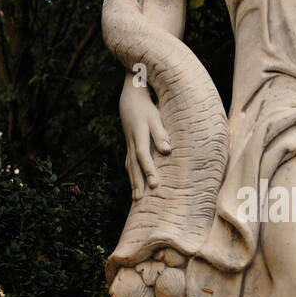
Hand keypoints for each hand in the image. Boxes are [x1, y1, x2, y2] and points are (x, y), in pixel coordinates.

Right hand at [119, 76, 171, 199]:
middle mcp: (132, 141)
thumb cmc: (146, 106)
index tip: (154, 183)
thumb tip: (167, 151)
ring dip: (133, 182)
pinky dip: (132, 176)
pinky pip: (129, 163)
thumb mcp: (155, 116)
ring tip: (136, 198)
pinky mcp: (129, 145)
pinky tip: (135, 186)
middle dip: (138, 182)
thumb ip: (161, 133)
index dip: (148, 169)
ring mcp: (129, 144)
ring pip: (130, 166)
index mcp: (139, 134)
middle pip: (133, 165)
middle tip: (140, 199)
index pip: (143, 154)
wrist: (130, 97)